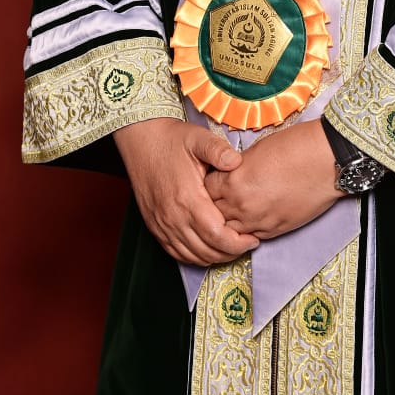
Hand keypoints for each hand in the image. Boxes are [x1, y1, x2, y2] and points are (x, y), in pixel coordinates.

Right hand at [113, 118, 258, 265]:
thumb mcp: (198, 138)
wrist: (142, 141)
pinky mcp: (155, 226)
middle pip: (207, 251)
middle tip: (248, 244)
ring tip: (232, 247)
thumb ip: (219, 150)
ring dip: (215, 256)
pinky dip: (195, 256)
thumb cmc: (172, 140)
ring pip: (192, 256)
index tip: (253, 238)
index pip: (217, 235)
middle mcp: (173, 217)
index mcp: (187, 198)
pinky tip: (208, 248)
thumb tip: (237, 161)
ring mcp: (162, 224)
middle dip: (231, 252)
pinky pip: (176, 253)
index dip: (238, 243)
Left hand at [206, 119, 342, 239]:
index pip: (206, 190)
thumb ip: (238, 168)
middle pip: (213, 213)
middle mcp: (241, 205)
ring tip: (236, 210)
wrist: (326, 160)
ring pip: (229, 231)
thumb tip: (231, 175)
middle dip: (214, 205)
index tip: (215, 179)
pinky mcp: (275, 231)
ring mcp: (258, 222)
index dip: (209, 183)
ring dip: (229, 222)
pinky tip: (251, 219)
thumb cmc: (295, 147)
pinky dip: (246, 230)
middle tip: (222, 196)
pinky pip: (250, 237)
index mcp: (234, 181)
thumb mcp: (256, 150)